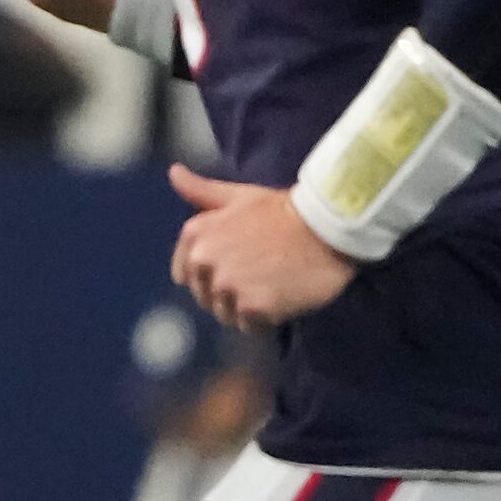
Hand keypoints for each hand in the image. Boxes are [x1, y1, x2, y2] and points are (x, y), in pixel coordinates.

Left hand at [167, 163, 355, 329]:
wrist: (327, 228)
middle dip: (229, 293)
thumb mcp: (240, 196)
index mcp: (197, 234)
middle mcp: (205, 261)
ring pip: (226, 315)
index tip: (236, 265)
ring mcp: (228, 285)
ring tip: (272, 285)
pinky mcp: (253, 307)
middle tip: (260, 274)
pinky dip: (264, 321)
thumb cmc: (284, 211)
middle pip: (206, 298)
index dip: (210, 274)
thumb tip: (174, 172)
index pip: (184, 274)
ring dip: (246, 309)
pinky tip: (281, 299)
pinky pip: (249, 328)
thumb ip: (202, 191)